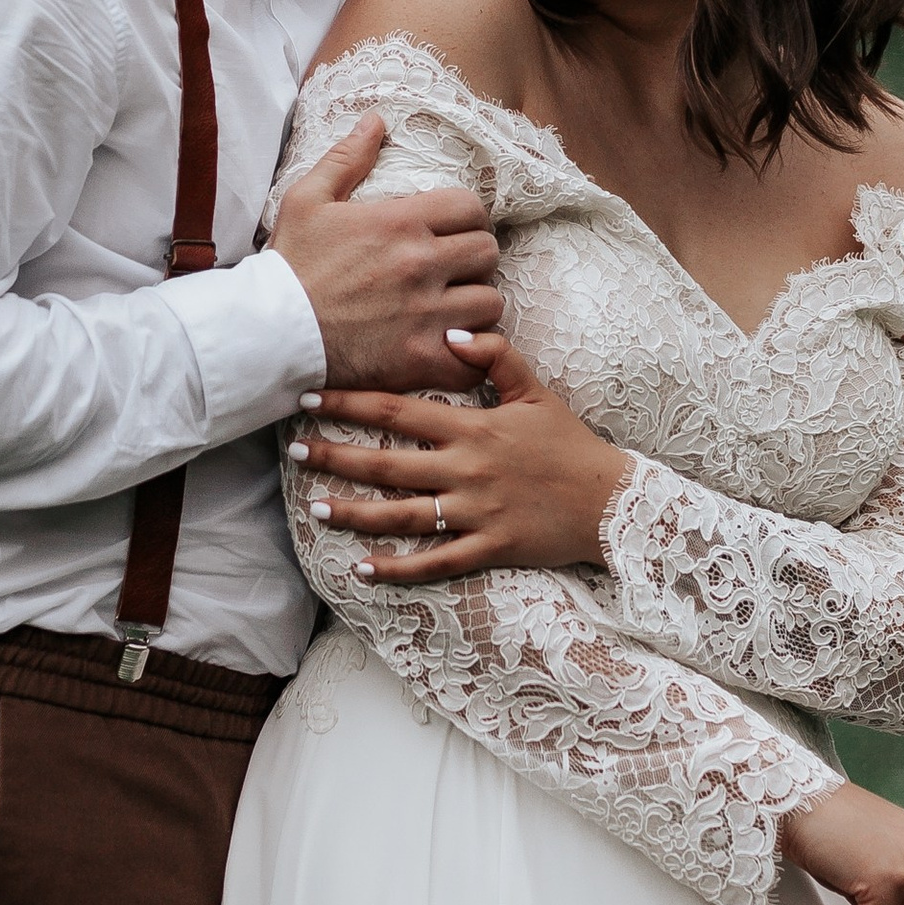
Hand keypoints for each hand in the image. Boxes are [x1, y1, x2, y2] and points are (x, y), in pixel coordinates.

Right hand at [269, 114, 505, 393]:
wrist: (267, 334)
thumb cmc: (288, 266)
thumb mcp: (306, 200)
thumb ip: (347, 158)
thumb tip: (377, 120)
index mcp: (399, 222)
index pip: (471, 208)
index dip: (466, 218)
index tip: (451, 231)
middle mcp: (420, 264)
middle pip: (487, 252)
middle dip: (473, 258)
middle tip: (452, 269)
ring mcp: (425, 314)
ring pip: (489, 303)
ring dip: (473, 305)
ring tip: (451, 309)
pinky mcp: (421, 359)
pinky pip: (475, 356)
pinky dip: (470, 353)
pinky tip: (451, 347)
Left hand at [287, 332, 627, 576]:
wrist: (610, 501)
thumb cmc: (568, 443)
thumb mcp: (535, 390)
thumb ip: (494, 357)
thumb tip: (451, 335)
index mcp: (473, 427)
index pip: (397, 410)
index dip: (349, 403)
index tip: (309, 398)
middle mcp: (467, 469)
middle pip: (387, 464)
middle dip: (335, 457)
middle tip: (292, 452)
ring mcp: (476, 511)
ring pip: (403, 516)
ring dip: (355, 514)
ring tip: (316, 509)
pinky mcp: (488, 547)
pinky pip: (436, 562)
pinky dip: (398, 569)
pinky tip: (363, 570)